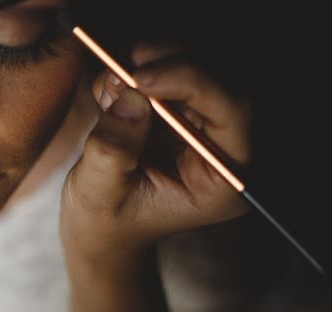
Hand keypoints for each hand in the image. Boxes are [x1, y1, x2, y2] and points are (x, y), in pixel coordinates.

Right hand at [61, 43, 251, 281]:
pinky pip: (175, 68)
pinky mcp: (187, 109)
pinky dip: (142, 68)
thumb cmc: (105, 222)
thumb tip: (130, 97)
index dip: (191, 83)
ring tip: (110, 90)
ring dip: (153, 64)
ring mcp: (209, 125)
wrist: (103, 227)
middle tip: (123, 69)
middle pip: (223, 79)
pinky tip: (114, 95)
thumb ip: (114, 149)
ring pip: (200, 65)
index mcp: (224, 181)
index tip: (141, 79)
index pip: (232, 112)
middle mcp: (227, 149)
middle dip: (171, 64)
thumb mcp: (99, 193)